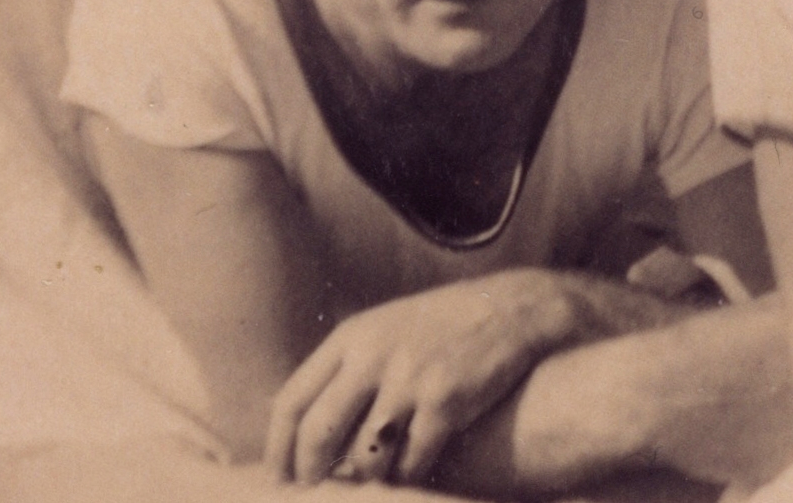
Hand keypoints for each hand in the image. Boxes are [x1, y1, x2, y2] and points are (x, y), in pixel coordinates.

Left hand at [265, 271, 578, 484]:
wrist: (515, 307)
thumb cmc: (444, 326)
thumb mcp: (387, 329)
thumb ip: (347, 369)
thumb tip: (305, 433)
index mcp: (352, 337)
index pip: (291, 402)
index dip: (277, 450)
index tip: (278, 479)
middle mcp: (374, 355)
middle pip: (318, 434)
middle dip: (311, 475)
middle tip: (316, 493)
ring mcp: (411, 378)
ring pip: (365, 456)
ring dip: (366, 480)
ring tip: (373, 482)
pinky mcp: (447, 400)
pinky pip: (412, 462)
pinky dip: (409, 477)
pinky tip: (414, 473)